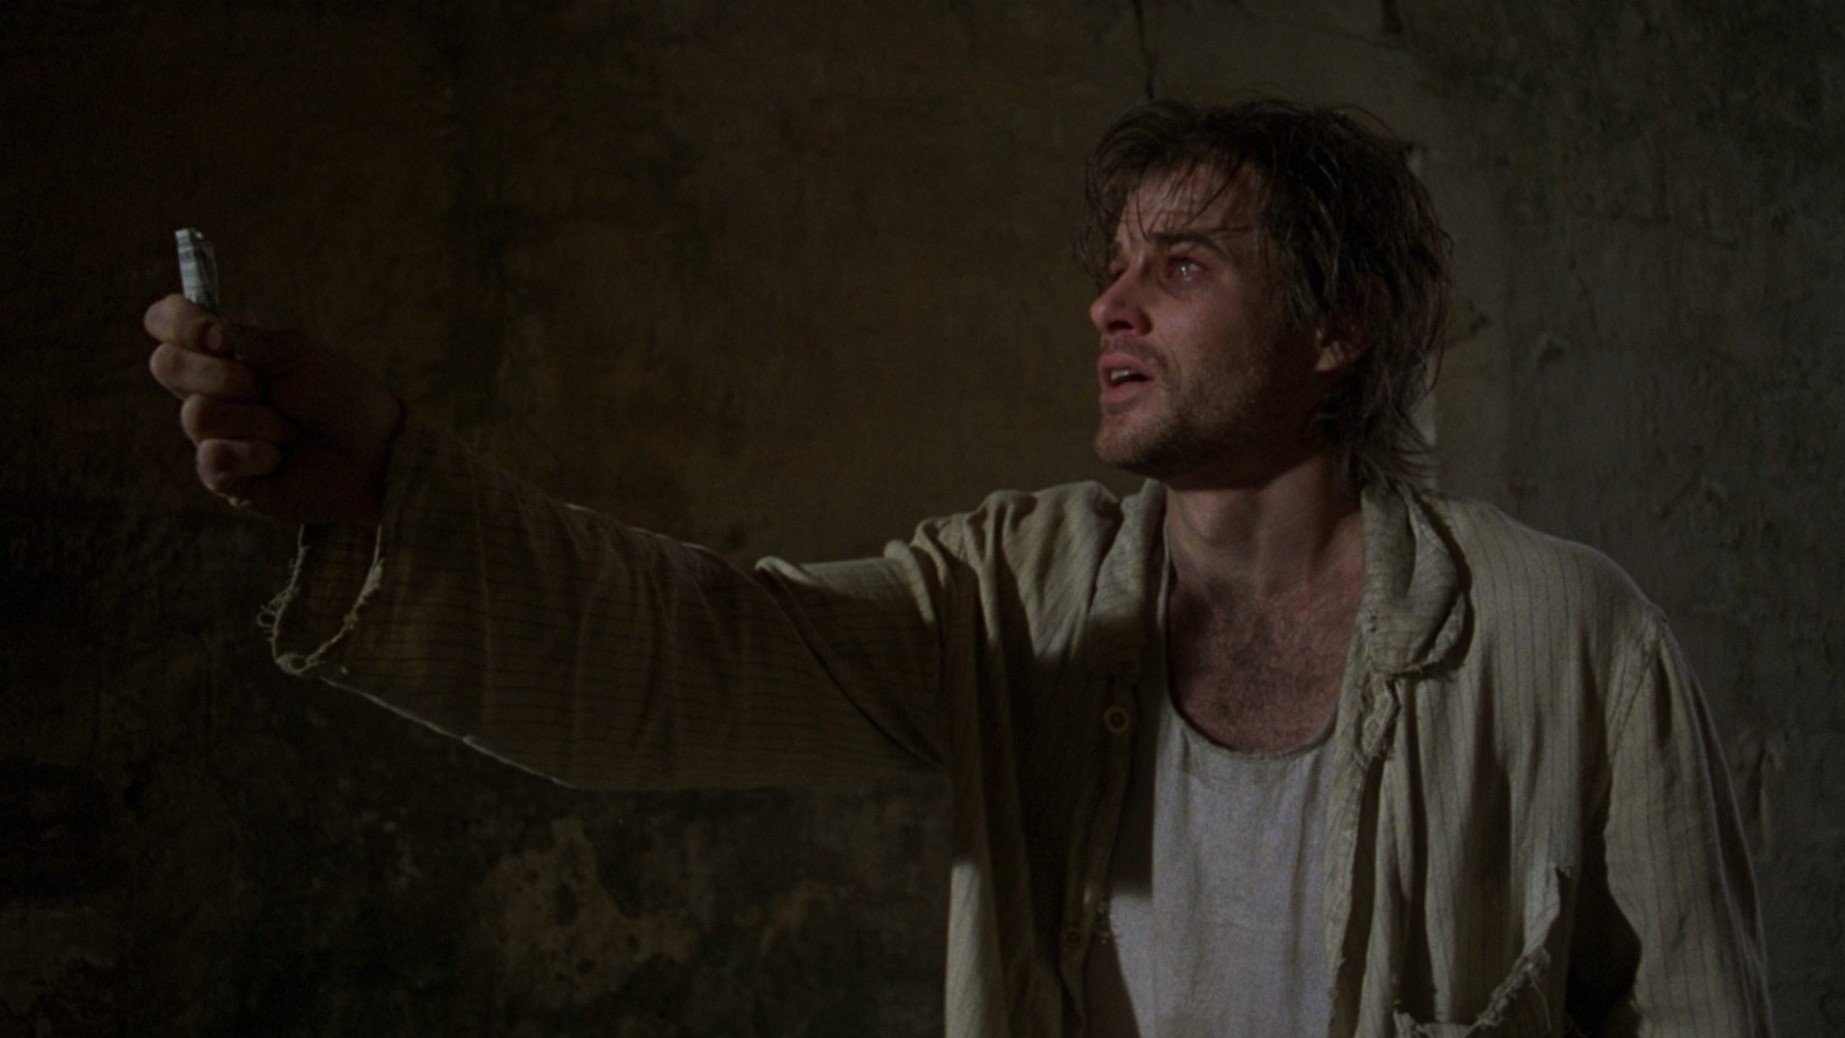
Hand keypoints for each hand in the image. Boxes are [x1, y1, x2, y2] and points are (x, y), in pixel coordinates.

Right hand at [145, 295, 403, 524]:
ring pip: (197, 414)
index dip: (177, 323)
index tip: (214, 335)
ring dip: (257, 421)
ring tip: (291, 431)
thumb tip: (201, 325)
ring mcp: (214, 432)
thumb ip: (240, 335)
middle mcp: (211, 389)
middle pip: (166, 365)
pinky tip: (279, 460)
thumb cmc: (343, 398)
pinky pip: (211, 458)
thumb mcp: (294, 353)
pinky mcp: (223, 476)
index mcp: (225, 351)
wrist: (376, 453)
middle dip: (224, 376)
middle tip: (269, 389)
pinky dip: (254, 455)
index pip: (166, 323)